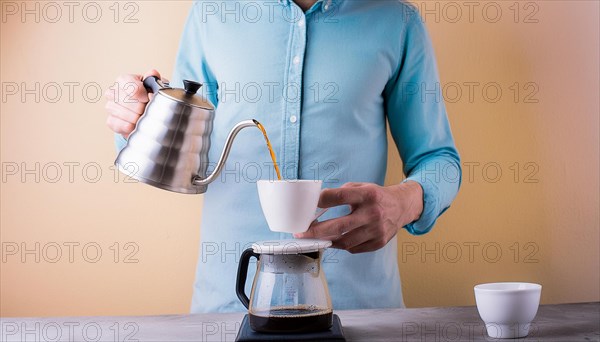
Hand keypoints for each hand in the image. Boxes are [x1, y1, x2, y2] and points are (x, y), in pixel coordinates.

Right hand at [105, 69, 161, 137]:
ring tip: (143, 116)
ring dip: (136, 117)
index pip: (130, 86)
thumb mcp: (154, 86)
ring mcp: (110, 107)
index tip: (147, 98)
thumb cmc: (149, 96)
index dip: (141, 95)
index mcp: (123, 80)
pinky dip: (130, 126)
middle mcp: (112, 92)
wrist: (146, 112)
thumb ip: (153, 79)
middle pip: (127, 101)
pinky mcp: (110, 121)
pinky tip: (136, 124)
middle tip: (147, 109)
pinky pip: (119, 125)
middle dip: (141, 107)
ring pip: (123, 113)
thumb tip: (152, 73)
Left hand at [294, 181, 423, 253]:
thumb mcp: (361, 187)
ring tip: (317, 238)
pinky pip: (354, 248)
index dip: (321, 201)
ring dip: (327, 241)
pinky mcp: (378, 242)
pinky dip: (341, 245)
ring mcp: (376, 230)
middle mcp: (372, 213)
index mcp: (367, 195)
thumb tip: (318, 203)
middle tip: (302, 233)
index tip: (308, 206)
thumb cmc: (376, 196)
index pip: (339, 197)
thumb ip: (342, 193)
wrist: (402, 207)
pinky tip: (335, 240)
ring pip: (345, 242)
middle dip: (316, 231)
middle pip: (339, 226)